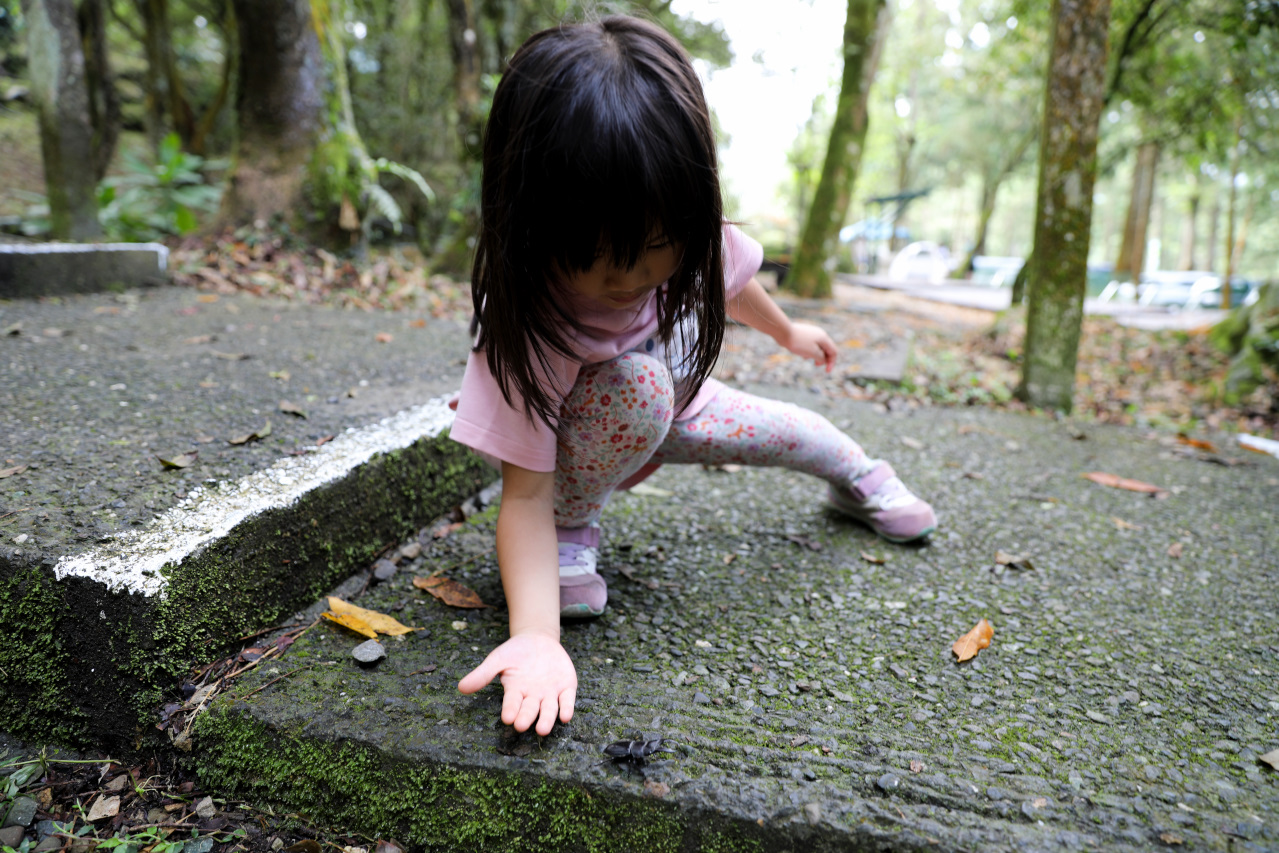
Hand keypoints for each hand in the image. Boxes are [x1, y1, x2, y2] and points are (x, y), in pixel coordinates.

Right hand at [457, 629, 576, 735]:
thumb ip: (482, 674)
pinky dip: (566, 708)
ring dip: (547, 720)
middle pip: (530, 710)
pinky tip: (566, 715)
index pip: (512, 703)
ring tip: (542, 729)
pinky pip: (567, 700)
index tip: (507, 718)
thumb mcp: (498, 659)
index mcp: (515, 692)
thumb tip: (461, 687)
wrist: (539, 640)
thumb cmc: (515, 652)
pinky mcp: (567, 688)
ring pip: (549, 710)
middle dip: (526, 717)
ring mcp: (550, 694)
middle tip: (521, 725)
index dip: (510, 710)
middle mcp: (533, 697)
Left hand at [780, 322, 836, 372]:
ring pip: (818, 347)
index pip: (833, 351)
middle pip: (826, 349)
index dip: (832, 362)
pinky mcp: (804, 334)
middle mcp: (819, 334)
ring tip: (805, 357)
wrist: (783, 331)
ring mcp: (812, 333)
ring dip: (815, 354)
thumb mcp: (812, 353)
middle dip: (823, 358)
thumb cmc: (798, 343)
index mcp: (824, 338)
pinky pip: (810, 344)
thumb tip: (824, 359)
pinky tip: (800, 353)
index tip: (826, 371)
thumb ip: (821, 357)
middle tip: (816, 365)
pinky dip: (808, 350)